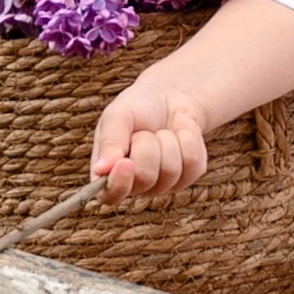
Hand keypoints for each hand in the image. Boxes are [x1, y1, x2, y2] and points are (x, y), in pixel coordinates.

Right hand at [89, 76, 209, 204]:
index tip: (125, 163)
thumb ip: (109, 141)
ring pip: (171, 170)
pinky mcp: (189, 176)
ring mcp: (163, 184)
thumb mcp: (117, 116)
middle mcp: (135, 186)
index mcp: (109, 174)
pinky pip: (192, 162)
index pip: (110, 195)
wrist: (170, 97)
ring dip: (167, 140)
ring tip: (160, 132)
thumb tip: (101, 170)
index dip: (119, 184)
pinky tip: (178, 134)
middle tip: (143, 132)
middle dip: (146, 145)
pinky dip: (187, 138)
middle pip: (145, 178)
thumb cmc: (137, 108)